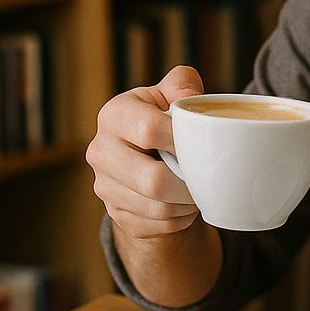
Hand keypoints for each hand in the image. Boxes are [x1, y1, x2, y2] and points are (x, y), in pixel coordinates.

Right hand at [86, 65, 204, 239]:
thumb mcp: (171, 93)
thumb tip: (191, 97)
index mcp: (113, 115)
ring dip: (187, 204)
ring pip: (157, 208)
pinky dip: (179, 220)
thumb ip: (183, 84)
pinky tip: (186, 204)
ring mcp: (104, 186)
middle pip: (152, 180)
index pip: (149, 129)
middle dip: (189, 182)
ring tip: (201, 189)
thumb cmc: (164, 116)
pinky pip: (154, 226)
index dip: (181, 138)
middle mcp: (100, 151)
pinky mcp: (115, 214)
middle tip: (208, 175)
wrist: (145, 152)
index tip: (202, 141)